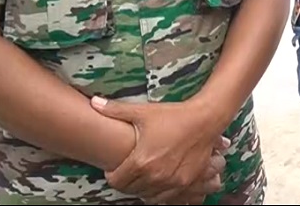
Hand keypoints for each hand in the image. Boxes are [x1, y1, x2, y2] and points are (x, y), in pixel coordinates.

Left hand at [91, 96, 230, 203]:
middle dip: (126, 182)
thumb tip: (93, 102)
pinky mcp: (185, 183)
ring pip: (146, 196)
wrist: (205, 119)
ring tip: (143, 175)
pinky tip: (158, 181)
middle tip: (128, 170)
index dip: (112, 175)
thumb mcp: (143, 112)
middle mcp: (155, 176)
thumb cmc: (173, 115)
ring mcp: (171, 182)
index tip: (115, 167)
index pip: (116, 181)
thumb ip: (115, 110)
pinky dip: (158, 193)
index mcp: (141, 161)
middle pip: (130, 190)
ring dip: (142, 188)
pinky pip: (165, 198)